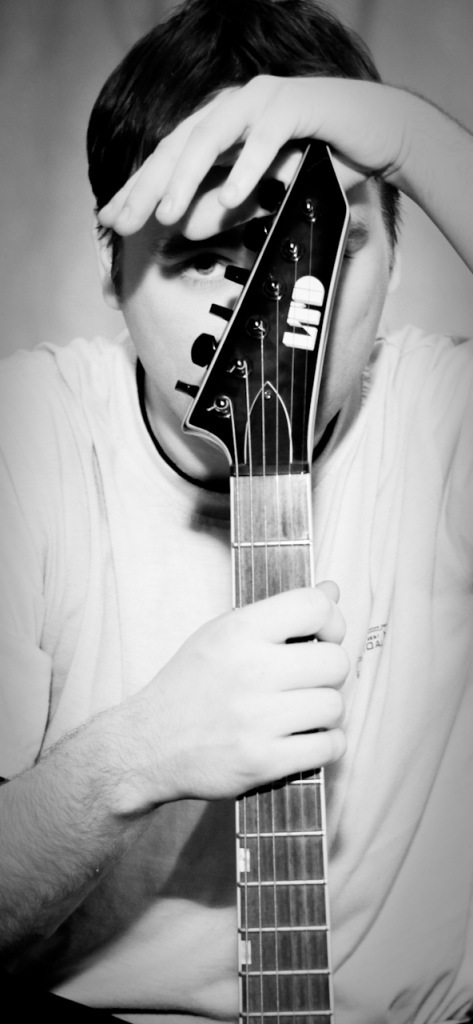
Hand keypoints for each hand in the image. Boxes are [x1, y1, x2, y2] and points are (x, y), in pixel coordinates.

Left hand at [98, 75, 405, 239]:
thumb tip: (184, 227)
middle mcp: (232, 106)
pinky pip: (265, 139)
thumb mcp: (264, 194)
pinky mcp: (296, 105)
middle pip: (179, 146)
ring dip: (187, 178)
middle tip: (123, 222)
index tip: (111, 220)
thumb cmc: (320, 162)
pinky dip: (247, 168)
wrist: (378, 134)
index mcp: (220, 124)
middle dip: (148, 187)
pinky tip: (230, 197)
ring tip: (168, 214)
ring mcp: (262, 101)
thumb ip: (224, 208)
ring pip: (212, 138)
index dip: (138, 188)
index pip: (168, 157)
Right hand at [124, 583, 348, 807]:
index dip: (332, 620)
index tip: (324, 636)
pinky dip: (326, 745)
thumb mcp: (222, 634)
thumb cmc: (189, 686)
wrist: (148, 744)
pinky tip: (305, 739)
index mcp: (239, 631)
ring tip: (303, 713)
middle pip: (335, 661)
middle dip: (329, 673)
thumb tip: (331, 591)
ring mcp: (257, 718)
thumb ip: (278, 614)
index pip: (314, 606)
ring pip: (334, 706)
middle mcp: (250, 670)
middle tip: (310, 681)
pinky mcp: (262, 760)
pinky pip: (328, 747)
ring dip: (326, 712)